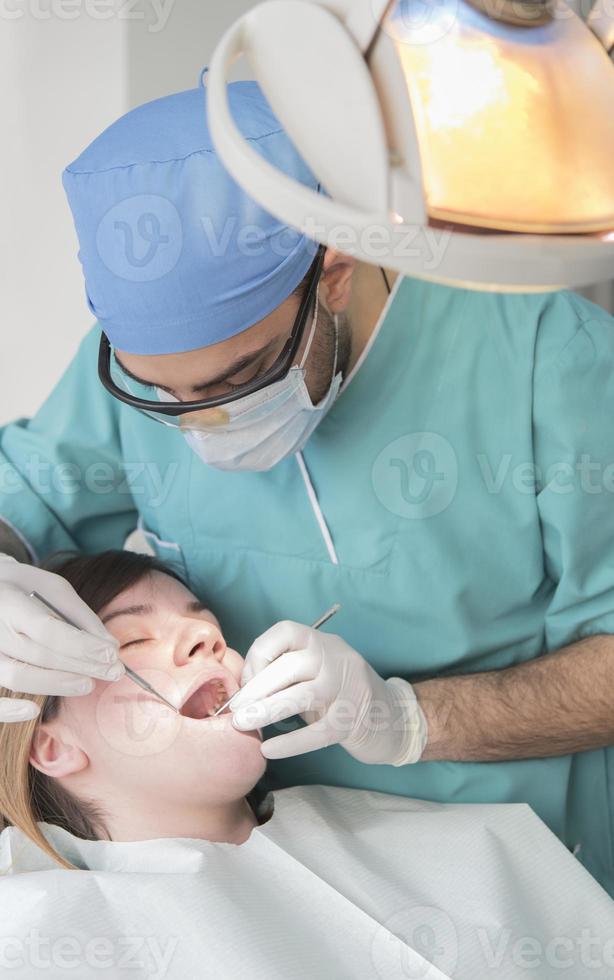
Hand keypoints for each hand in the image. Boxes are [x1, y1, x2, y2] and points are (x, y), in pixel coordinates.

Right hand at [0, 555, 123, 721]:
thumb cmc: (25, 588)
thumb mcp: (53, 588)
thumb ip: (80, 616)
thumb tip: (110, 646)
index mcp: (9, 601)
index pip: (47, 629)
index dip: (81, 645)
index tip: (111, 654)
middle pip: (38, 655)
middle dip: (81, 665)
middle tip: (113, 672)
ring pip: (17, 678)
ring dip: (58, 684)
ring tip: (89, 684)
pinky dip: (9, 710)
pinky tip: (34, 710)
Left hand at [230, 620, 427, 763]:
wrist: (391, 717)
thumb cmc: (339, 693)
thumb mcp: (315, 671)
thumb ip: (285, 671)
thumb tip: (242, 686)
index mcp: (323, 642)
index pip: (286, 632)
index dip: (260, 653)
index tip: (248, 678)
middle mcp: (337, 659)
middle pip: (289, 666)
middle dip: (256, 688)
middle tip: (235, 710)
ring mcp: (348, 690)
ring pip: (301, 696)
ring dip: (266, 710)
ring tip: (242, 725)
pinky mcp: (352, 723)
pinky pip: (316, 733)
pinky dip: (290, 742)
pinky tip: (268, 749)